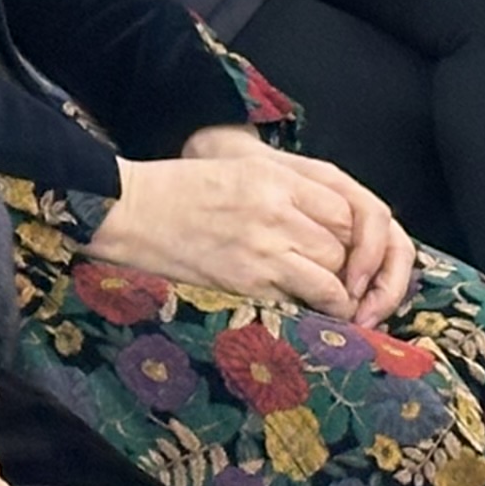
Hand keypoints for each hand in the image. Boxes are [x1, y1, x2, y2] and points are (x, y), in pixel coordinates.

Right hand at [89, 141, 397, 316]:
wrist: (133, 211)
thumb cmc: (183, 191)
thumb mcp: (241, 172)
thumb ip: (287, 193)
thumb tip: (328, 228)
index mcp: (275, 177)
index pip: (346, 211)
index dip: (351, 236)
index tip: (344, 251)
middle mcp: (277, 210)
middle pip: (343, 246)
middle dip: (346, 267)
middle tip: (338, 279)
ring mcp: (264, 247)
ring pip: (332, 277)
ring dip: (335, 293)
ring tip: (329, 302)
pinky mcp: (249, 281)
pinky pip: (304, 301)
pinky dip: (315, 311)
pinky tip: (308, 312)